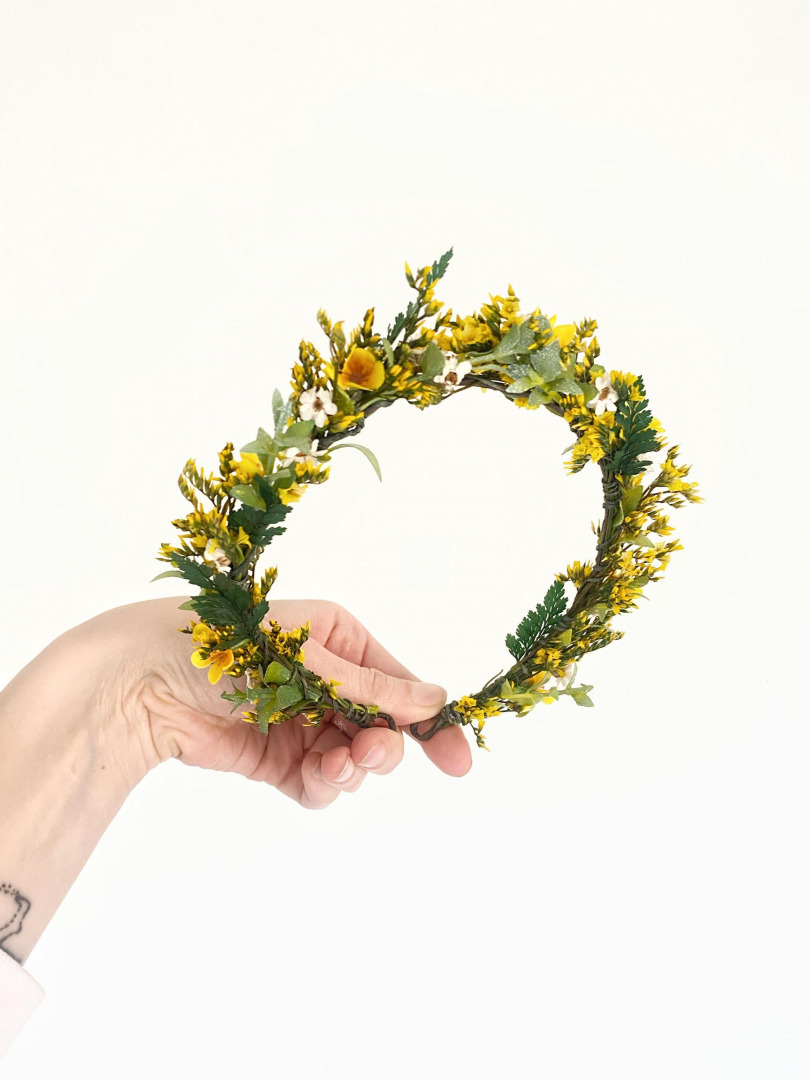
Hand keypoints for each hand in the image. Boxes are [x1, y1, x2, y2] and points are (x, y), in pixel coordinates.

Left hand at [76, 596, 472, 808]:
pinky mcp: (276, 759)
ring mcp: (302, 722)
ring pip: (352, 761)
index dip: (430, 723)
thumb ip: (371, 689)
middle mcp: (326, 682)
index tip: (458, 761)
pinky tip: (313, 778)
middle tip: (368, 754)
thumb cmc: (225, 643)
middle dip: (380, 748)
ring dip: (350, 769)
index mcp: (340, 641)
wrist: (144, 680)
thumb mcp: (308, 658)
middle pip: (380, 729)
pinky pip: (319, 783)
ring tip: (331, 765)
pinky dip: (323, 786)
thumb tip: (436, 700)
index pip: (399, 686)